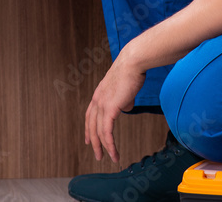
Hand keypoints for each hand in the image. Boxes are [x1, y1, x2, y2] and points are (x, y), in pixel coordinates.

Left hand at [84, 48, 146, 163]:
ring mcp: (102, 104)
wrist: (132, 63)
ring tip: (109, 158)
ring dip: (103, 147)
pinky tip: (113, 151)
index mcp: (98, 94)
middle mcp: (97, 100)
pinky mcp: (110, 109)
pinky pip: (107, 131)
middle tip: (97, 155)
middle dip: (94, 142)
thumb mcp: (125, 88)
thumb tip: (126, 107)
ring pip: (99, 132)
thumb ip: (123, 99)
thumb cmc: (131, 72)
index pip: (90, 115)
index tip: (89, 140)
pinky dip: (109, 143)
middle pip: (91, 126)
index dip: (89, 129)